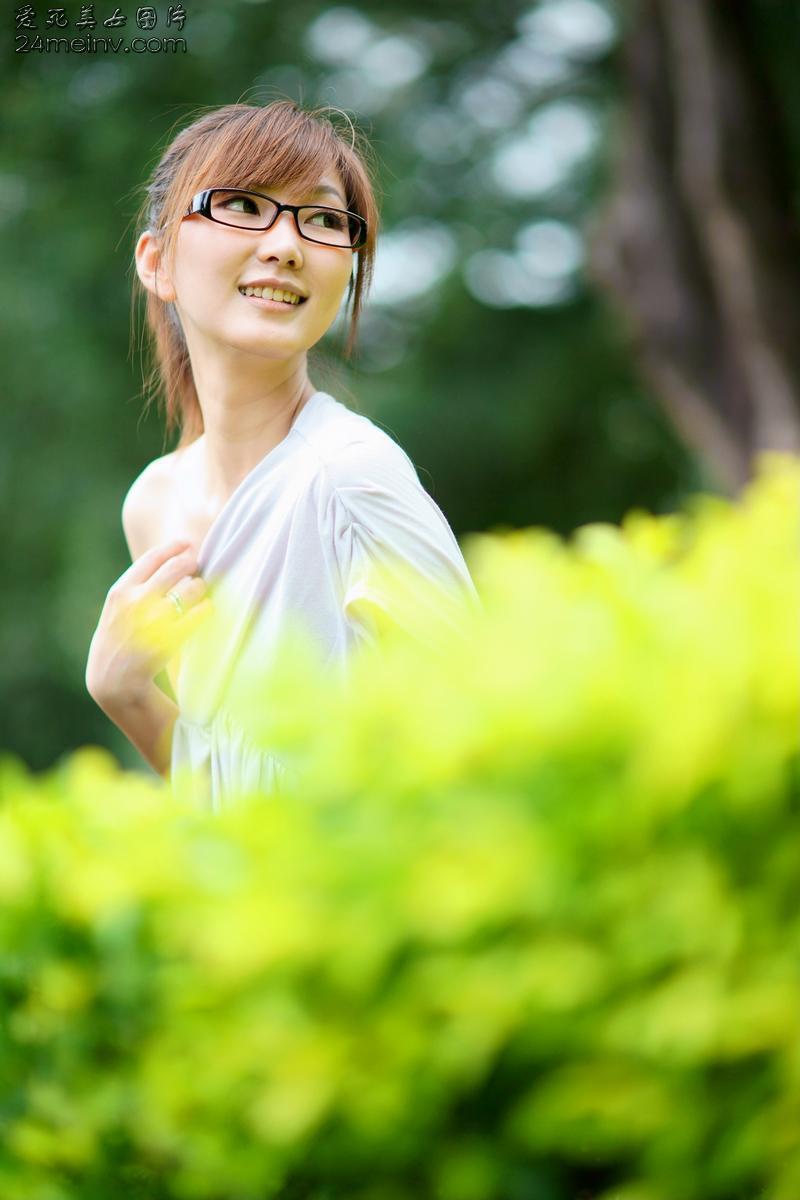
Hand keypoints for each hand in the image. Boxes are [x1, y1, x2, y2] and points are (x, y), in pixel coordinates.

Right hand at [86, 539, 211, 708]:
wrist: (113, 681)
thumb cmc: (117, 642)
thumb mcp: (116, 609)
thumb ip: (135, 587)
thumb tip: (165, 562)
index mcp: (121, 591)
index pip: (152, 558)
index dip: (174, 547)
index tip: (187, 543)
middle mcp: (136, 602)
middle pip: (175, 568)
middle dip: (191, 562)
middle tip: (198, 564)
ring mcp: (154, 620)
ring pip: (191, 588)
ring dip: (200, 586)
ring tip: (199, 590)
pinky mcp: (170, 639)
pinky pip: (199, 614)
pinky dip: (206, 608)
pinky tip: (207, 609)